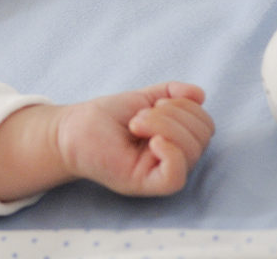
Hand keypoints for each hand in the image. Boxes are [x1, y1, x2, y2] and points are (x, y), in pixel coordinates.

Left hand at [57, 81, 213, 195]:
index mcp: (177, 140)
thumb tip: (200, 94)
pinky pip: (175, 177)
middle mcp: (173, 158)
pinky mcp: (145, 184)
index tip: (155, 103)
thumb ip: (171, 93)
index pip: (205, 125)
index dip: (186, 107)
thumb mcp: (142, 98)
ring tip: (135, 124)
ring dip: (164, 126)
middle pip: (202, 137)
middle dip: (173, 115)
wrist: (71, 129)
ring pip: (191, 152)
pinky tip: (152, 141)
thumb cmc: (104, 117)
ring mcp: (159, 172)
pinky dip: (171, 154)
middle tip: (139, 116)